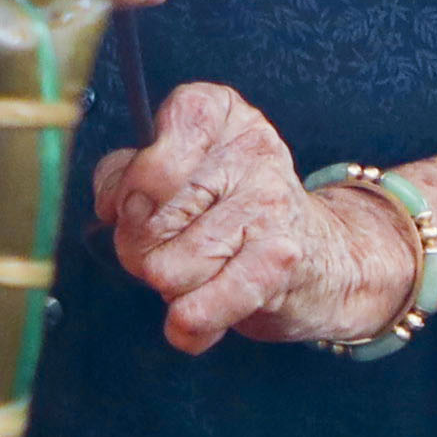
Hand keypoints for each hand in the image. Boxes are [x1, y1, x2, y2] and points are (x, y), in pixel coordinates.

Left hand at [92, 82, 414, 356]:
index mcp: (219, 113)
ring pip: (165, 268)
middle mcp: (249, 150)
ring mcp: (268, 204)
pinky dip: (189, 324)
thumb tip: (113, 206)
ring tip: (201, 271)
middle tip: (172, 246)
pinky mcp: (279, 261)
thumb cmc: (232, 212)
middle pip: (145, 216)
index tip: (143, 200)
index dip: (129, 187)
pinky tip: (196, 317)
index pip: (147, 150)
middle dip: (141, 246)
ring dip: (171, 286)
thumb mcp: (178, 172)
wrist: (324, 259)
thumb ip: (126, 175)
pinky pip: (199, 307)